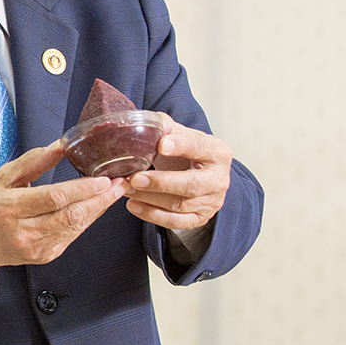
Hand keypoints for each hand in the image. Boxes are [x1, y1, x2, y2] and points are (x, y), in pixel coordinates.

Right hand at [0, 142, 126, 286]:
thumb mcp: (3, 177)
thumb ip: (33, 161)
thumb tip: (60, 145)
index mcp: (10, 208)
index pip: (52, 198)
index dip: (81, 190)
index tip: (103, 179)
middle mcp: (23, 231)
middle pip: (70, 216)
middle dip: (100, 200)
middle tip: (120, 184)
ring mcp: (35, 248)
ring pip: (76, 228)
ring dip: (98, 210)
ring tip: (115, 192)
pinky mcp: (45, 256)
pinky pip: (72, 236)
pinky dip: (87, 220)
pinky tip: (96, 206)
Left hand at [124, 116, 231, 230]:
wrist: (201, 173)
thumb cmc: (188, 151)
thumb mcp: (181, 134)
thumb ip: (165, 126)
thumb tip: (146, 122)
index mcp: (218, 152)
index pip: (200, 148)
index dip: (181, 146)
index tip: (160, 145)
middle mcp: (219, 179)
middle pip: (191, 184)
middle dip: (160, 182)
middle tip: (134, 178)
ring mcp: (212, 201)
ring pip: (180, 205)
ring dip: (149, 198)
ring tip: (126, 189)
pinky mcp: (201, 217)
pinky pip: (176, 222)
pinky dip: (152, 215)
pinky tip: (133, 205)